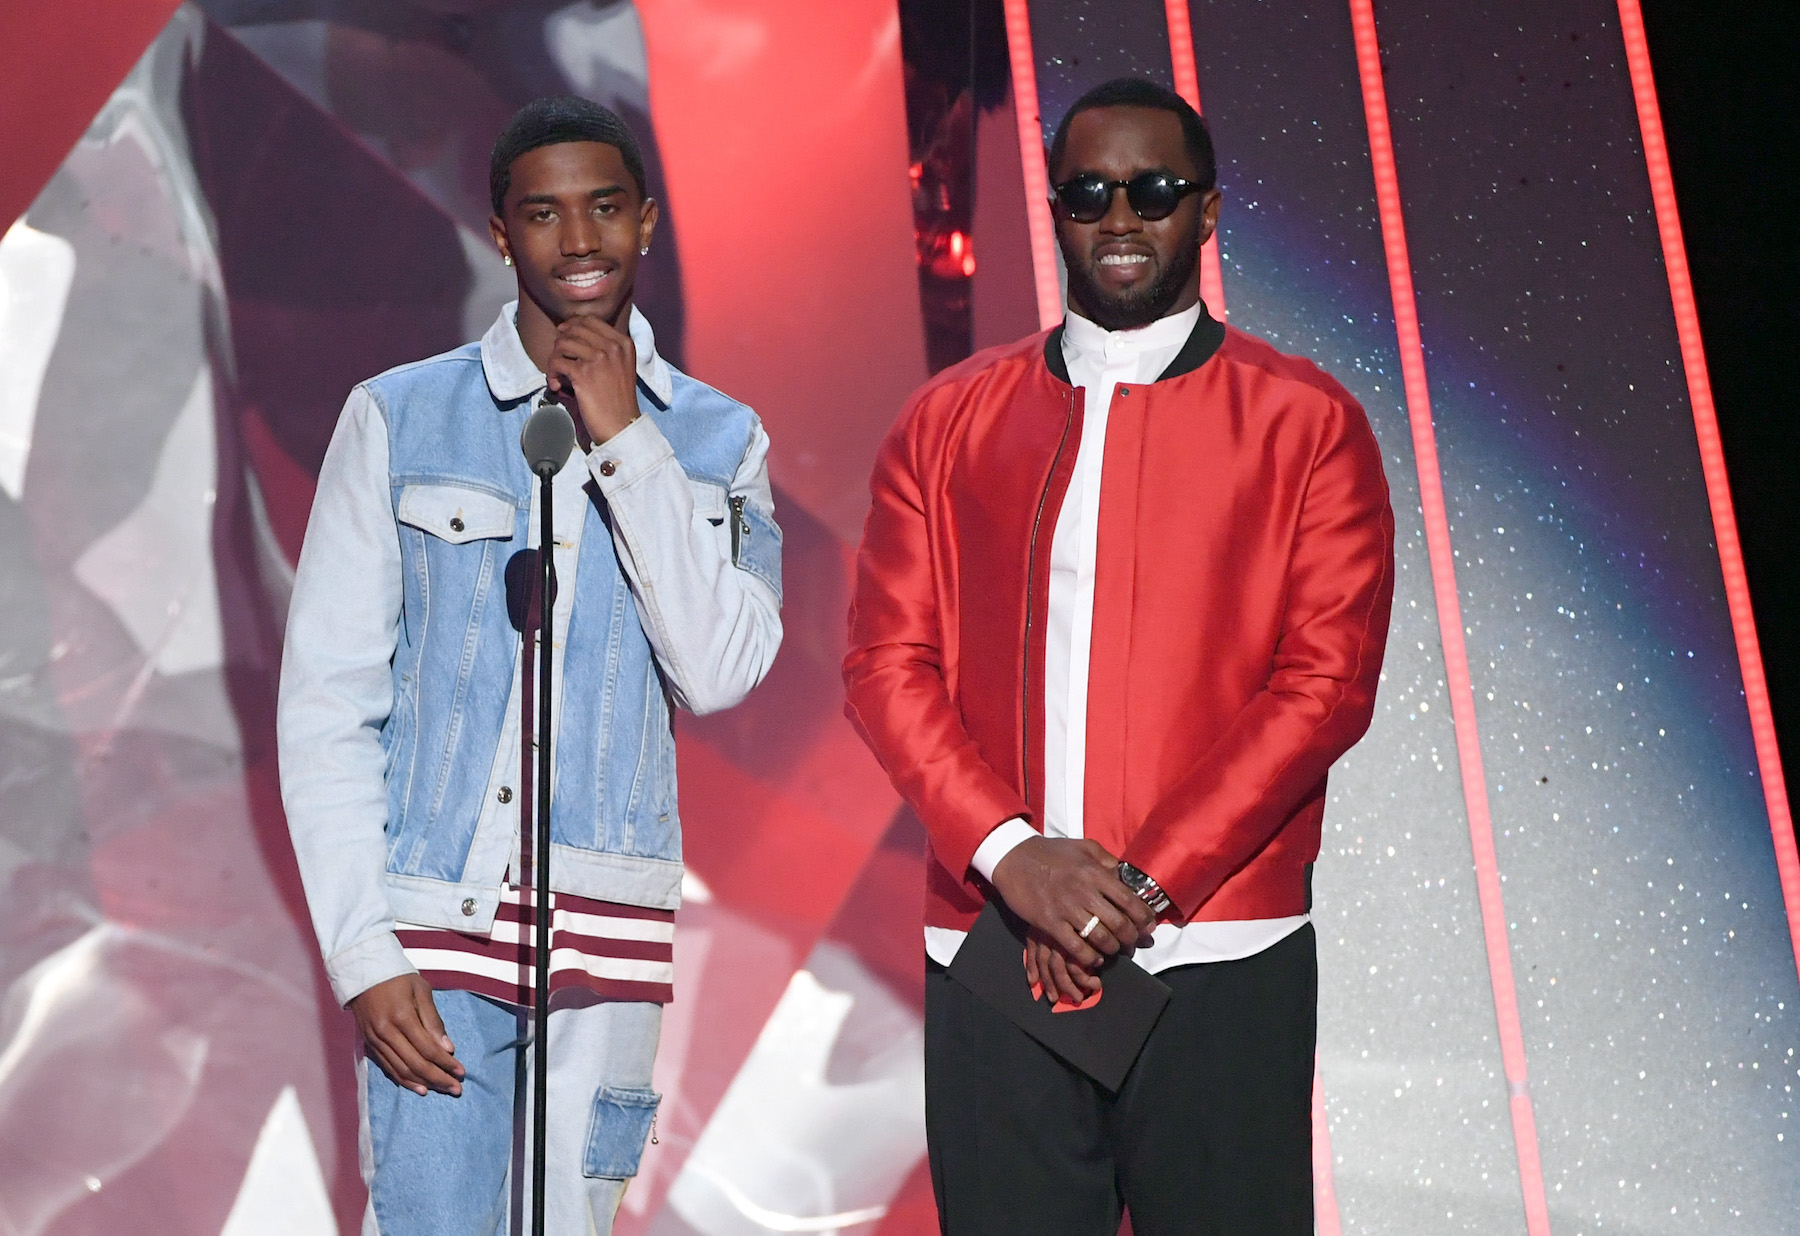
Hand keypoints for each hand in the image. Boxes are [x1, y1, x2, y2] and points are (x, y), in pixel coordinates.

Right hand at [349, 974, 464, 1096]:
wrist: (363, 973)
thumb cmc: (398, 978)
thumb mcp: (421, 991)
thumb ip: (434, 1021)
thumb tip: (448, 1048)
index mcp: (402, 1017)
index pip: (428, 1049)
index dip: (446, 1063)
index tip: (461, 1072)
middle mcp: (387, 1033)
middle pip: (416, 1064)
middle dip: (438, 1078)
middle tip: (456, 1089)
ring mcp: (376, 1041)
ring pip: (401, 1070)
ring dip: (424, 1083)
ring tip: (442, 1090)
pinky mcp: (369, 1045)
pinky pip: (388, 1068)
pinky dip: (404, 1080)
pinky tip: (419, 1088)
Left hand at [546, 314, 638, 444]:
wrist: (621, 425)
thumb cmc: (618, 399)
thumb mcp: (621, 366)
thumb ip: (606, 348)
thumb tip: (572, 332)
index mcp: (624, 343)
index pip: (591, 320)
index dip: (572, 325)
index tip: (563, 336)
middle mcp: (613, 347)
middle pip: (574, 329)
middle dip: (561, 342)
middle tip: (559, 358)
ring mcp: (599, 359)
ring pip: (562, 344)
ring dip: (554, 359)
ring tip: (557, 374)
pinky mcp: (583, 373)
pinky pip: (556, 362)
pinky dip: (551, 374)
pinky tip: (556, 386)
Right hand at [989, 837, 1156, 1002]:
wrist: (1014, 858)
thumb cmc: (1051, 852)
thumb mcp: (1084, 847)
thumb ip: (1107, 860)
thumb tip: (1126, 874)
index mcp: (1095, 872)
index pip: (1129, 900)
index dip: (1144, 917)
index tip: (1149, 926)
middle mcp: (1084, 892)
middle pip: (1119, 923)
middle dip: (1131, 938)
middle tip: (1133, 943)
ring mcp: (1066, 908)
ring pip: (1100, 937)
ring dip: (1113, 948)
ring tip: (1115, 950)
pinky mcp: (1049, 923)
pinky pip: (1076, 947)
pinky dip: (1090, 957)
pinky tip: (1095, 958)